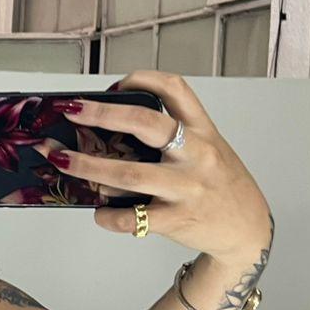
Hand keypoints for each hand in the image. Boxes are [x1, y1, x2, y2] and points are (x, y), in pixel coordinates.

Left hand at [43, 71, 272, 262]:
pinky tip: (99, 213)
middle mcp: (196, 154)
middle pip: (144, 123)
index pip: (175, 89)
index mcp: (202, 131)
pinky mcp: (177, 219)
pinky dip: (108, 216)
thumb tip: (110, 132)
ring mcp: (186, 188)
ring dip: (87, 166)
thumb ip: (172, 138)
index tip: (112, 85)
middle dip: (100, 114)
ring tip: (60, 160)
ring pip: (128, 173)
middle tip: (69, 111)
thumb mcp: (207, 150)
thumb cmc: (219, 185)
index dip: (140, 79)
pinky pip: (132, 217)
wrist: (248, 229)